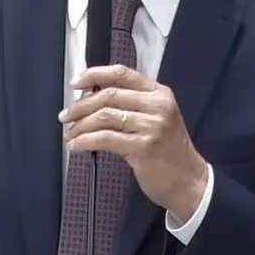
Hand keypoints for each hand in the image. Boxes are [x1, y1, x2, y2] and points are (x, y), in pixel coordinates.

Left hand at [59, 65, 207, 222]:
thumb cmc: (169, 150)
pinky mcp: (143, 147)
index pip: (121, 74)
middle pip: (108, 95)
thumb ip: (132, 103)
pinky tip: (77, 145)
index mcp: (159, 93)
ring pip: (104, 116)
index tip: (76, 82)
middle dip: (81, 105)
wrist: (189, 180)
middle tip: (66, 115)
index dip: (94, 75)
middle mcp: (157, 106)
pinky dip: (85, 141)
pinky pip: (105, 138)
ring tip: (71, 133)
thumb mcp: (158, 117)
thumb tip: (92, 97)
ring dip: (80, 125)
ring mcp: (151, 126)